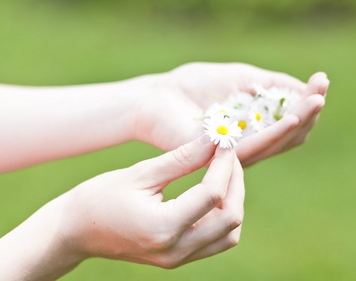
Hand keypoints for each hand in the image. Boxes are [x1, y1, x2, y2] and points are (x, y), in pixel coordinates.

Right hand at [0, 137, 243, 279]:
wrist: (75, 231)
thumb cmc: (99, 198)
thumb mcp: (140, 172)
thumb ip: (182, 158)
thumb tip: (214, 140)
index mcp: (162, 228)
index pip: (212, 195)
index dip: (225, 164)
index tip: (225, 141)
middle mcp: (176, 250)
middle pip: (230, 218)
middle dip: (235, 182)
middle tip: (228, 155)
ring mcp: (179, 259)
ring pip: (229, 234)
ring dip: (233, 201)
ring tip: (222, 172)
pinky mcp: (179, 258)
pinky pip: (216, 240)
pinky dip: (223, 215)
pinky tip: (213, 191)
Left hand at [133, 62, 328, 165]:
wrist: (158, 96)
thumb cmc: (195, 87)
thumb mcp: (241, 78)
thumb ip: (271, 84)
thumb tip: (304, 87)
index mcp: (256, 127)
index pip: (290, 121)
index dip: (308, 102)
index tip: (321, 80)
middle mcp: (251, 145)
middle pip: (291, 136)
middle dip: (310, 111)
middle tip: (322, 89)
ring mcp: (239, 153)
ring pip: (279, 142)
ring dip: (301, 120)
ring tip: (317, 100)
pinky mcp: (224, 157)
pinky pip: (256, 146)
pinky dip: (277, 131)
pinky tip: (295, 117)